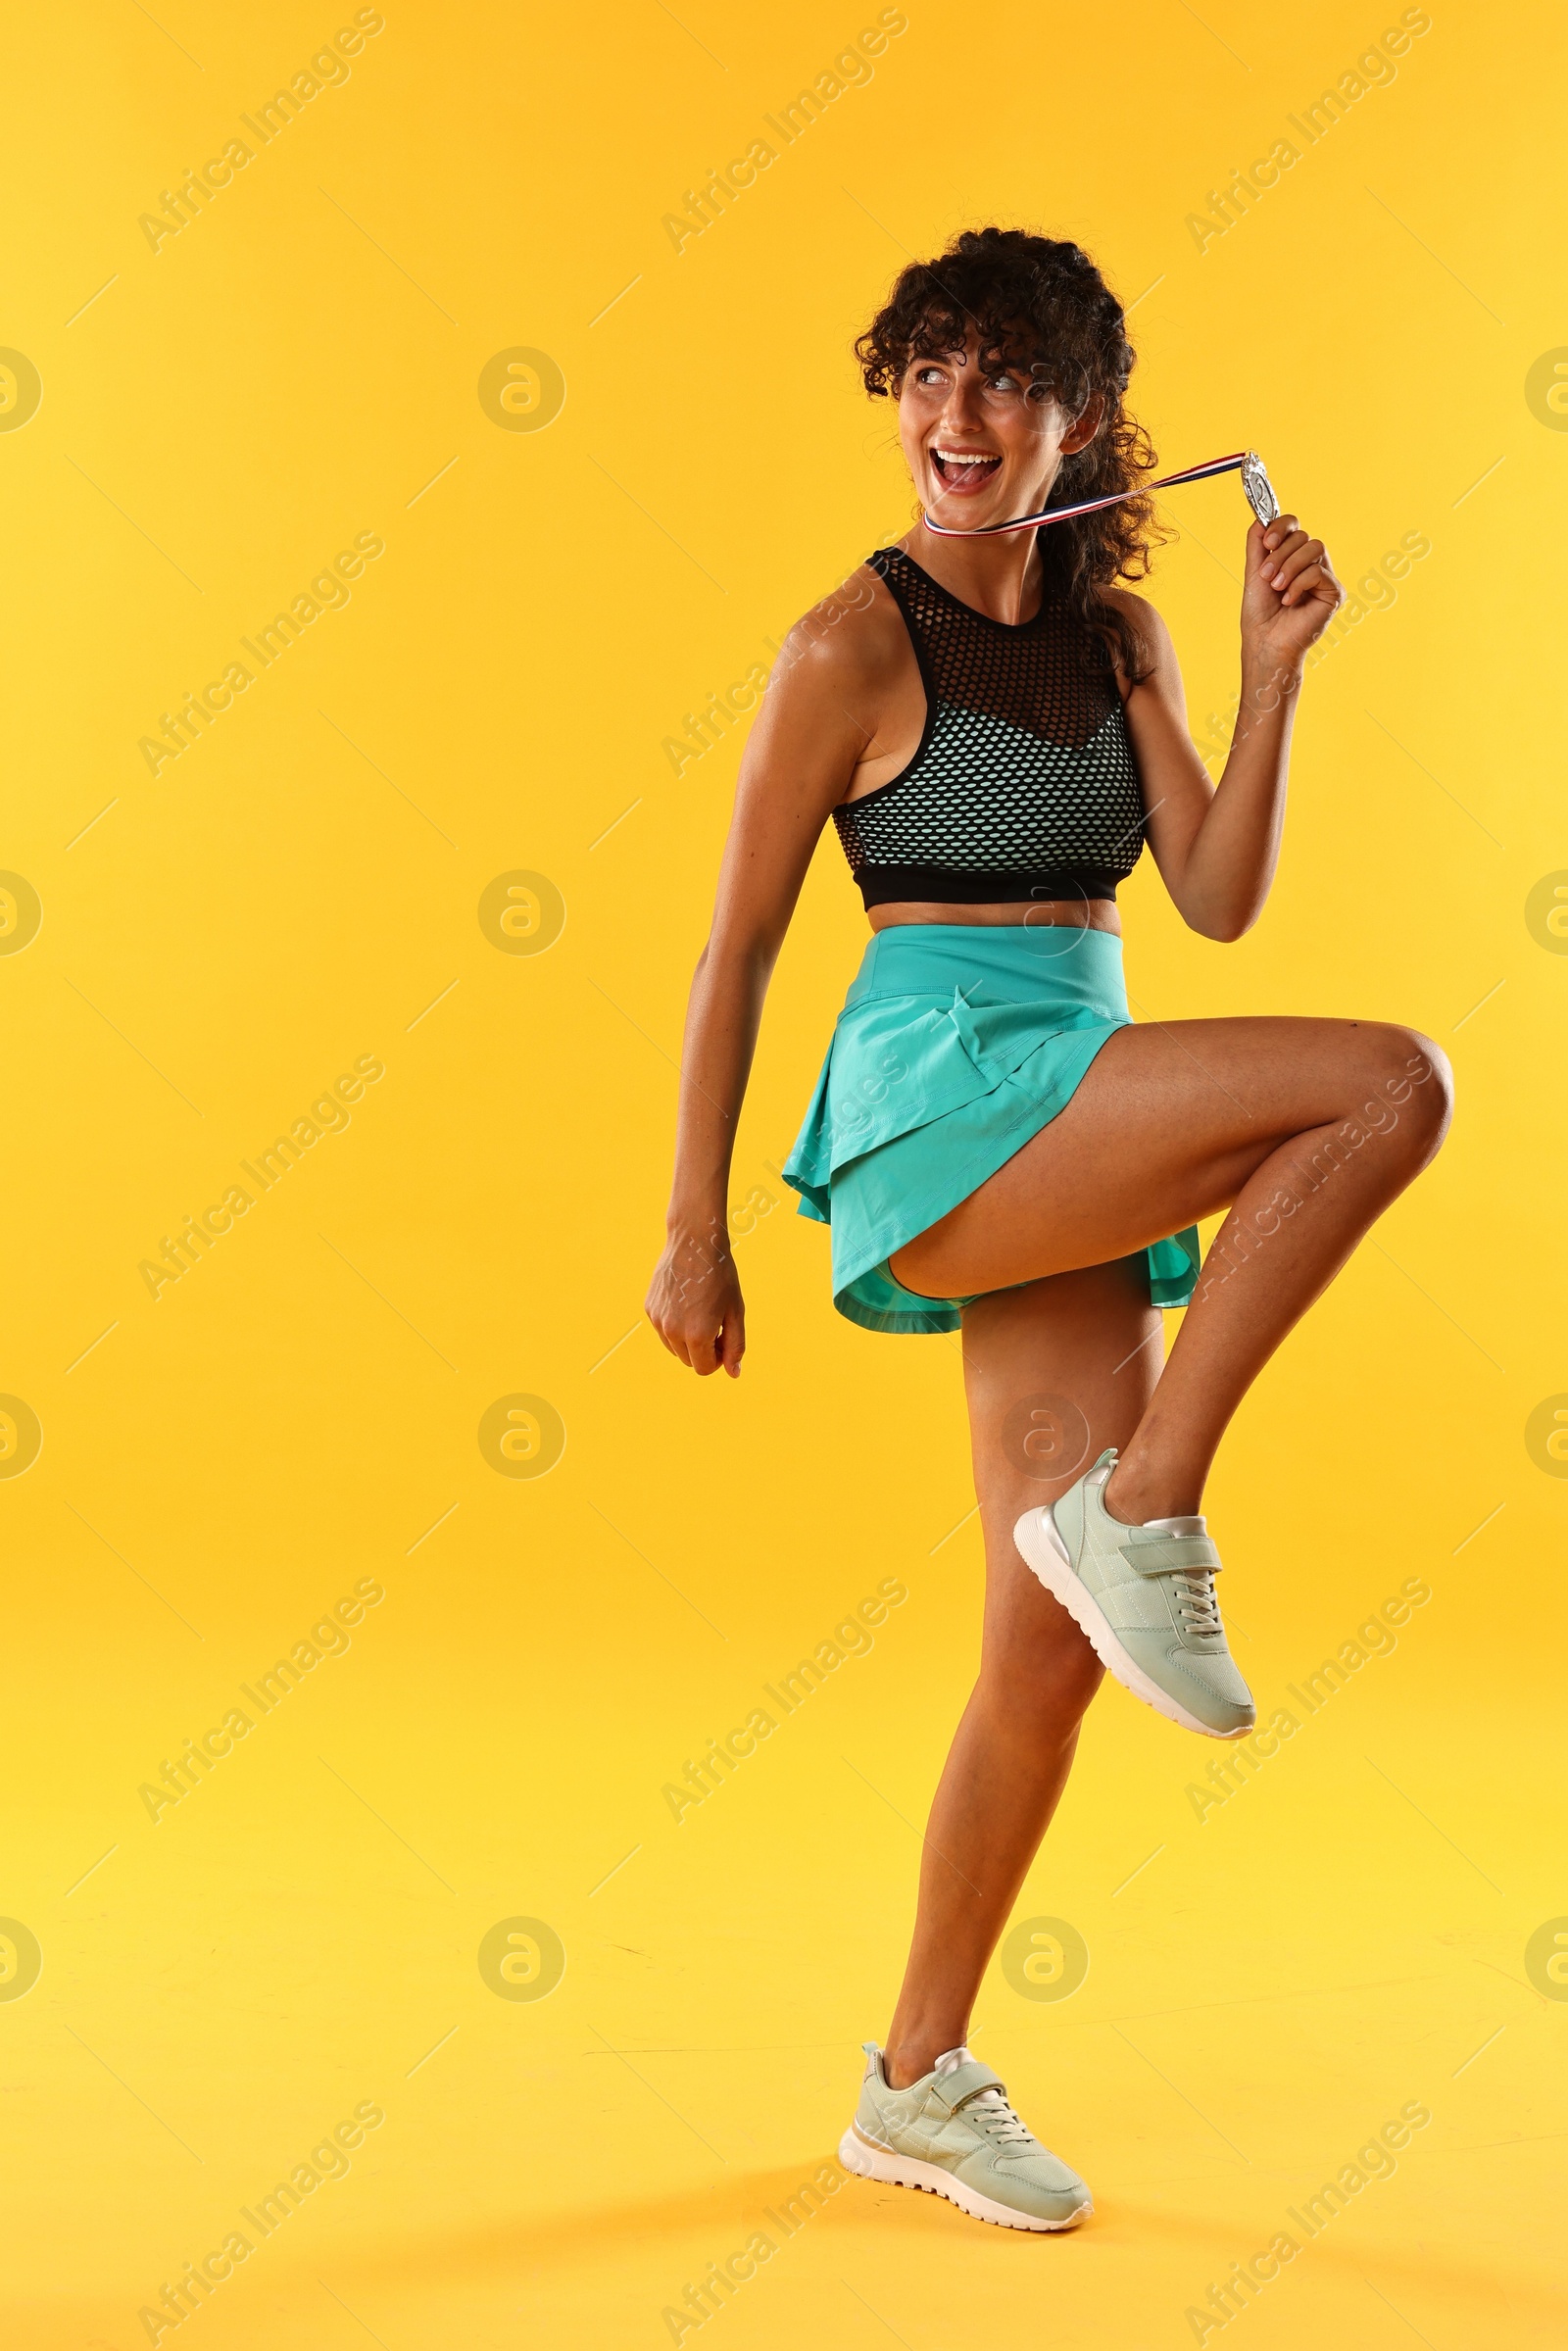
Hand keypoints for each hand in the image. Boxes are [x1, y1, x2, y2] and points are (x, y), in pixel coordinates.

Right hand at [645, 1218, 745, 1376]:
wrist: (694, 1243)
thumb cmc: (721, 1276)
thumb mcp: (735, 1312)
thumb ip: (735, 1346)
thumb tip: (734, 1373)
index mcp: (698, 1335)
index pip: (704, 1369)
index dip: (717, 1358)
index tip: (723, 1337)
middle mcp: (673, 1331)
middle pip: (688, 1360)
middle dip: (703, 1349)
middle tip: (714, 1322)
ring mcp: (658, 1320)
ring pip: (674, 1347)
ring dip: (687, 1338)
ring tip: (699, 1309)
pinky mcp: (650, 1308)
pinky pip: (663, 1329)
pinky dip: (675, 1323)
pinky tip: (685, 1299)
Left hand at [1240, 512, 1342, 669]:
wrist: (1265, 642)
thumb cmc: (1260, 613)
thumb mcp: (1254, 571)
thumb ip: (1257, 543)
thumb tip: (1261, 518)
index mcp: (1293, 557)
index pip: (1294, 526)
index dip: (1281, 526)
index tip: (1267, 542)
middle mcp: (1312, 563)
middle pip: (1303, 536)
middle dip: (1280, 554)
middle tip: (1267, 577)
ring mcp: (1325, 577)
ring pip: (1314, 547)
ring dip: (1289, 567)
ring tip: (1277, 589)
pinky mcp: (1334, 592)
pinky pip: (1318, 571)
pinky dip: (1299, 584)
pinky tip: (1290, 601)